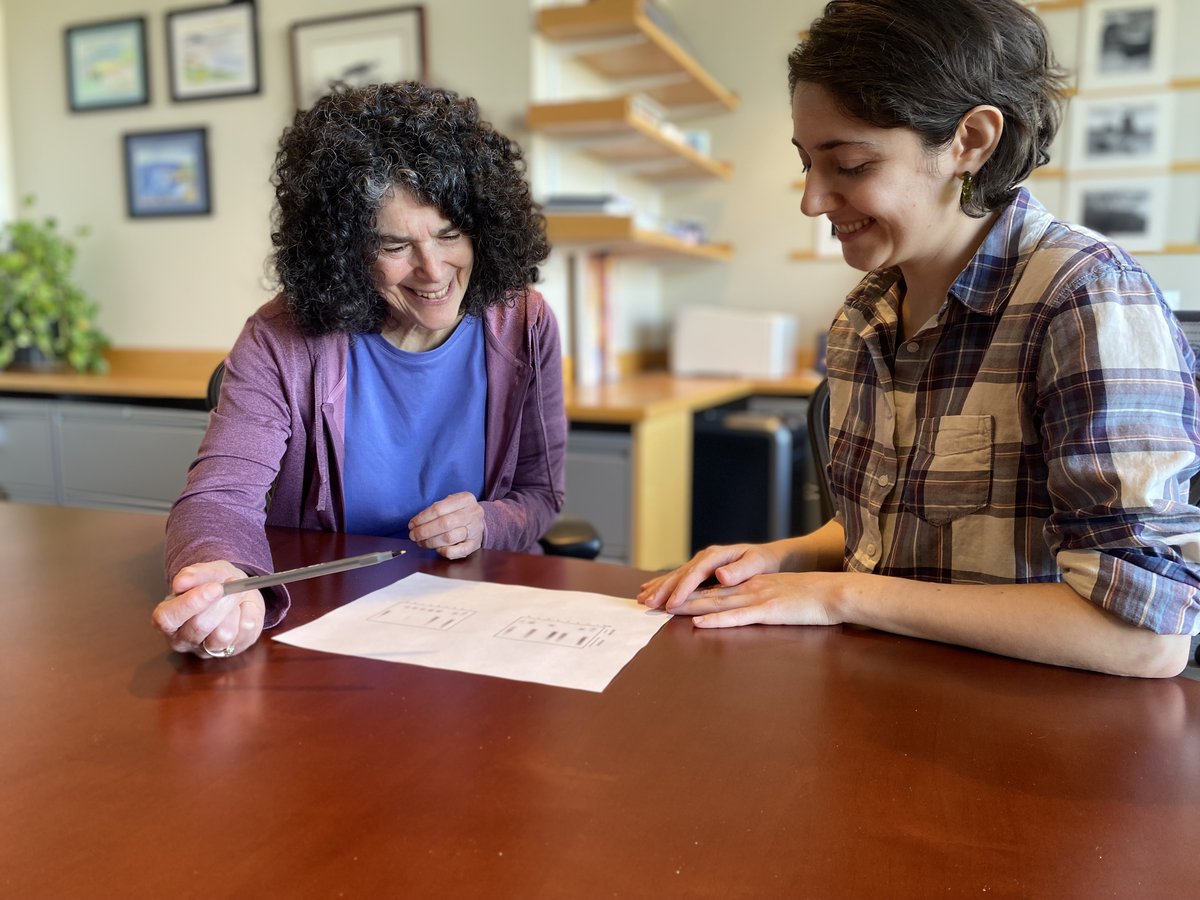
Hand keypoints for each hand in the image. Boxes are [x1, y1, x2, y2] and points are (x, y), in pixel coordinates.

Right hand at [152, 560, 265, 657]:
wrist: (238, 589)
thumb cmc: (214, 582)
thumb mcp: (205, 572)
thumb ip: (193, 575)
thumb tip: (180, 582)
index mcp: (168, 619)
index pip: (167, 619)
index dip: (190, 604)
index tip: (214, 587)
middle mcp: (183, 640)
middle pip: (199, 627)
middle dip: (220, 603)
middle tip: (231, 584)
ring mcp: (207, 649)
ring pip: (223, 634)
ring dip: (234, 608)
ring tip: (236, 595)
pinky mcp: (233, 649)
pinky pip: (245, 632)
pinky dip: (249, 612)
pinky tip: (244, 606)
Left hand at [409, 491, 484, 558]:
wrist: (480, 522)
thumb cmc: (460, 512)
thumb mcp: (452, 503)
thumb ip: (436, 510)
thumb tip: (416, 523)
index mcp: (465, 499)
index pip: (438, 509)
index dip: (422, 518)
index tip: (412, 524)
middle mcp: (472, 513)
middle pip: (444, 523)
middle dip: (424, 531)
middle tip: (413, 535)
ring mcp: (475, 530)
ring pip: (449, 538)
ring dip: (431, 542)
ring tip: (422, 542)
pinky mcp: (474, 544)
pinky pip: (458, 551)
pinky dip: (444, 551)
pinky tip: (437, 549)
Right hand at [637, 542, 784, 611]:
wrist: (766, 556)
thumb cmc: (763, 561)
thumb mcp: (757, 563)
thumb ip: (740, 569)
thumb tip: (721, 574)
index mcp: (716, 556)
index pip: (695, 574)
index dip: (682, 589)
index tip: (672, 604)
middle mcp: (704, 557)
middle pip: (679, 575)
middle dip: (662, 589)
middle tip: (647, 603)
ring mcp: (700, 563)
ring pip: (674, 576)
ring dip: (658, 588)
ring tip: (641, 598)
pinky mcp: (699, 570)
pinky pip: (678, 578)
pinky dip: (663, 584)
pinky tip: (649, 589)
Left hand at [660, 571, 846, 628]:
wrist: (835, 593)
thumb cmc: (809, 599)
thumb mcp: (776, 594)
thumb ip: (754, 599)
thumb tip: (733, 608)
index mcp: (747, 583)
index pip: (707, 585)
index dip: (681, 588)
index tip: (657, 593)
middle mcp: (747, 587)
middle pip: (704, 591)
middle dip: (674, 595)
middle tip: (646, 600)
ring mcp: (757, 597)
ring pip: (715, 601)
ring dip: (687, 605)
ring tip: (662, 609)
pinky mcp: (769, 610)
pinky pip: (739, 616)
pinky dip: (718, 620)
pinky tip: (700, 622)